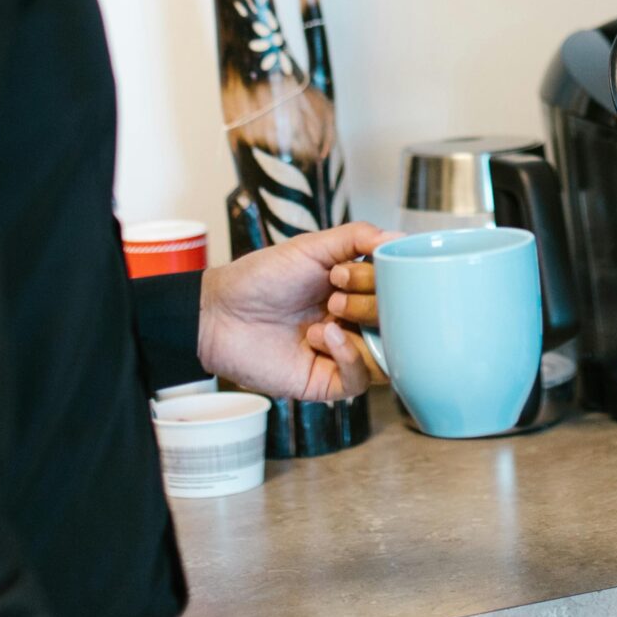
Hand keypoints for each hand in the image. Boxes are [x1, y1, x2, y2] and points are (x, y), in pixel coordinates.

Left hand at [197, 221, 390, 400]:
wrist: (218, 313)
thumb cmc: (259, 278)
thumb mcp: (311, 247)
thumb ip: (357, 237)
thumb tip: (399, 236)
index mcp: (355, 292)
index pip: (397, 292)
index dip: (386, 281)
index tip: (353, 270)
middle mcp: (352, 323)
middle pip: (396, 324)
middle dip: (373, 305)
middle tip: (337, 295)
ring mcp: (340, 354)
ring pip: (385, 355)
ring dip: (364, 331)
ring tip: (332, 314)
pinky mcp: (325, 381)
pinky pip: (359, 380)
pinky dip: (351, 358)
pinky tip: (325, 336)